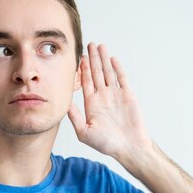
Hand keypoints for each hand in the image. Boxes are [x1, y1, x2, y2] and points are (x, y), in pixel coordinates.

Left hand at [68, 42, 152, 160]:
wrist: (129, 147)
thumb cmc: (108, 144)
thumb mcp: (84, 132)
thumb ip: (74, 117)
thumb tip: (63, 104)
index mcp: (92, 104)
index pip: (85, 82)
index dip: (81, 69)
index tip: (77, 57)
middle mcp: (103, 97)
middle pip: (96, 73)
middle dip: (92, 59)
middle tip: (88, 44)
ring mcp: (115, 95)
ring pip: (108, 72)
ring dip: (103, 59)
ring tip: (99, 46)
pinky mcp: (128, 96)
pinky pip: (121, 79)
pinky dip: (117, 68)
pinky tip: (112, 59)